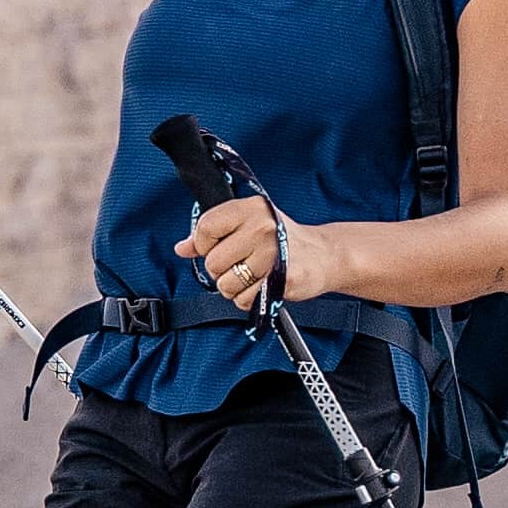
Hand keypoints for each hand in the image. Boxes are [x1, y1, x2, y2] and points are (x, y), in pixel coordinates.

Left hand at [188, 194, 320, 310]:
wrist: (324, 254)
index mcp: (250, 208)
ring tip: (252, 277)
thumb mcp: (247, 226)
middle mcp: (261, 226)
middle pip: (213, 261)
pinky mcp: (282, 277)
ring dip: (235, 288)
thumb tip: (182, 248)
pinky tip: (262, 286)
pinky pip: (245, 299)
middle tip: (240, 265)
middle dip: (221, 271)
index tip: (217, 247)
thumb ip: (213, 235)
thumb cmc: (282, 240)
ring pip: (226, 284)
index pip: (206, 227)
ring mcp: (273, 252)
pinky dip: (248, 299)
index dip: (204, 244)